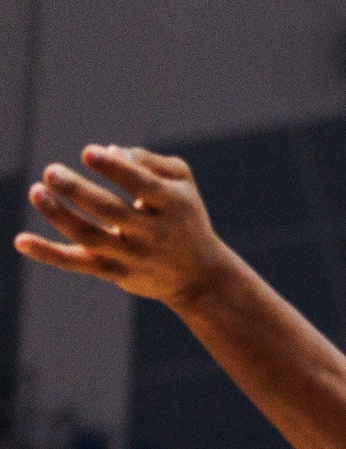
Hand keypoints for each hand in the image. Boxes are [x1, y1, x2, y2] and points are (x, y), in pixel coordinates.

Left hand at [17, 145, 230, 305]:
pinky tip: (21, 241)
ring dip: (59, 215)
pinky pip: (76, 264)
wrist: (201, 278)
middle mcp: (152, 234)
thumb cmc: (185, 218)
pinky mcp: (113, 272)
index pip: (143, 186)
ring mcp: (131, 256)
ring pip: (90, 236)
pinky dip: (48, 254)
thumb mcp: (183, 185)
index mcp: (173, 207)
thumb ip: (150, 162)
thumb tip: (109, 150)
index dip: (116, 169)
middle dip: (79, 191)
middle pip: (111, 212)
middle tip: (51, 172)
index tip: (90, 152)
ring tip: (38, 191)